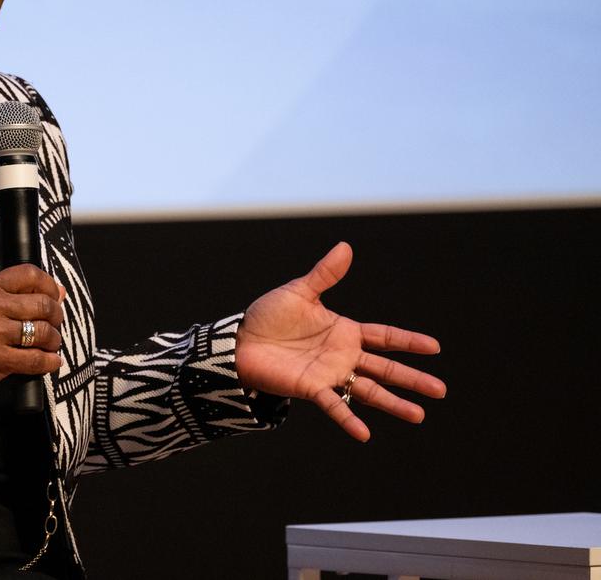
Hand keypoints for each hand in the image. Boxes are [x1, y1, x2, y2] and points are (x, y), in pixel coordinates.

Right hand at [0, 264, 65, 393]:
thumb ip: (15, 292)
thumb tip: (60, 291)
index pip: (30, 274)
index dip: (49, 284)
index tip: (54, 294)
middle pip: (42, 304)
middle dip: (56, 314)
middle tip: (54, 321)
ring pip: (43, 333)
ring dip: (54, 339)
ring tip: (50, 342)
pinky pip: (36, 360)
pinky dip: (50, 361)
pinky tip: (51, 361)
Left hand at [235, 242, 445, 441]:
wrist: (239, 341)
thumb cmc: (268, 317)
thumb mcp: (299, 292)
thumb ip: (325, 274)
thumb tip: (346, 247)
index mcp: (344, 331)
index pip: (385, 338)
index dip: (409, 342)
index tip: (435, 347)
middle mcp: (342, 356)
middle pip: (385, 369)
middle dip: (412, 379)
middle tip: (440, 390)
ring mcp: (329, 374)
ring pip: (368, 391)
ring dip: (393, 403)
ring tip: (419, 415)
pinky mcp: (310, 388)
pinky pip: (334, 405)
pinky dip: (349, 419)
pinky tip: (365, 434)